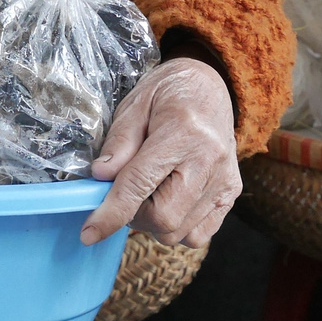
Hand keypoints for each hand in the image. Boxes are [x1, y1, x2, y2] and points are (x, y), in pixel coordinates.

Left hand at [81, 56, 240, 248]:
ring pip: (180, 233)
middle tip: (121, 193)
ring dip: (152, 223)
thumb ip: (119, 143)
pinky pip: (199, 234)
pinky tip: (166, 200)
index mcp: (183, 133)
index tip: (89, 232)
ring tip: (145, 191)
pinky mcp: (232, 195)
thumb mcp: (134, 105)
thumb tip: (101, 176)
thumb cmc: (166, 92)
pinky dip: (175, 228)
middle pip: (164, 219)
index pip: (140, 184)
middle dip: (132, 216)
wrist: (209, 86)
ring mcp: (225, 182)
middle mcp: (210, 163)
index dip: (111, 212)